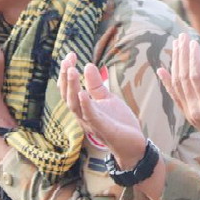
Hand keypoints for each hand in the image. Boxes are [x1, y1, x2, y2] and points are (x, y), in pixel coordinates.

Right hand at [58, 53, 145, 168]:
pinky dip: (85, 105)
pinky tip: (83, 93)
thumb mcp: (107, 99)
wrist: (132, 144)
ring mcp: (91, 123)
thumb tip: (87, 65)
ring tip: (72, 70)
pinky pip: (90, 116)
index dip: (67, 73)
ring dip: (73, 88)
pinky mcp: (103, 129)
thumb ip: (96, 85)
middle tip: (68, 60)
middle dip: (66, 77)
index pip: (69, 89)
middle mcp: (83, 115)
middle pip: (68, 96)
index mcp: (83, 107)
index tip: (71, 55)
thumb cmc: (118, 123)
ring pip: (74, 105)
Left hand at [157, 33, 199, 193]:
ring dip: (176, 64)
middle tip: (183, 36)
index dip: (193, 58)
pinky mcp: (191, 117)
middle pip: (183, 78)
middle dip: (182, 55)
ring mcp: (191, 115)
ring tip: (177, 45)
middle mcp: (197, 112)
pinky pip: (175, 96)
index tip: (193, 42)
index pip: (196, 77)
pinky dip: (168, 82)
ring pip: (178, 85)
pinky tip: (161, 70)